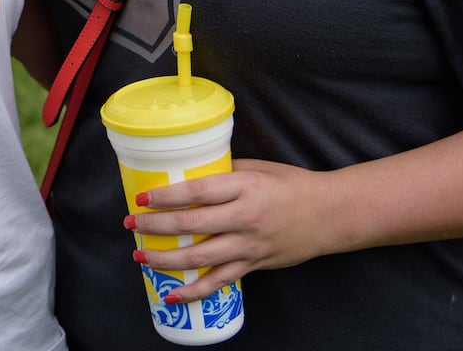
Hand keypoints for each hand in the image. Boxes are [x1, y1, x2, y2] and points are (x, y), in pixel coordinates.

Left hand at [125, 159, 336, 304]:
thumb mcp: (257, 169)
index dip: (166, 197)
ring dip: (166, 259)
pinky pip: (220, 281)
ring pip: (200, 258)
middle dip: (155, 226)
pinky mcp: (255, 264)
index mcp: (244, 188)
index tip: (143, 199)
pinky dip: (195, 290)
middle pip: (191, 225)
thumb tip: (188, 177)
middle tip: (131, 224)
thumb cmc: (291, 185)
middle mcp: (245, 218)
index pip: (196, 192)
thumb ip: (223, 174)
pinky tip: (173, 293)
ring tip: (141, 255)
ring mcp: (250, 245)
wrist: (331, 214)